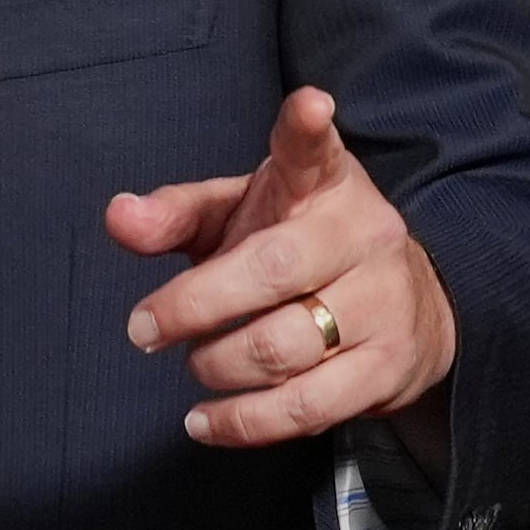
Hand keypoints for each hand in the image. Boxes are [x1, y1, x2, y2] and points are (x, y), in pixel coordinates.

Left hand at [106, 88, 456, 454]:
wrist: (411, 304)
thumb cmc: (300, 248)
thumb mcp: (240, 215)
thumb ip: (177, 213)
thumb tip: (119, 217)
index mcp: (323, 185)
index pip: (314, 150)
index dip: (308, 128)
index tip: (310, 106)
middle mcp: (362, 236)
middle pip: (273, 270)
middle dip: (196, 304)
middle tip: (144, 328)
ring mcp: (384, 303)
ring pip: (286, 345)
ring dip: (218, 364)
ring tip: (193, 363)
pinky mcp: (389, 369)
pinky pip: (308, 407)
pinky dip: (245, 423)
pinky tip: (205, 420)